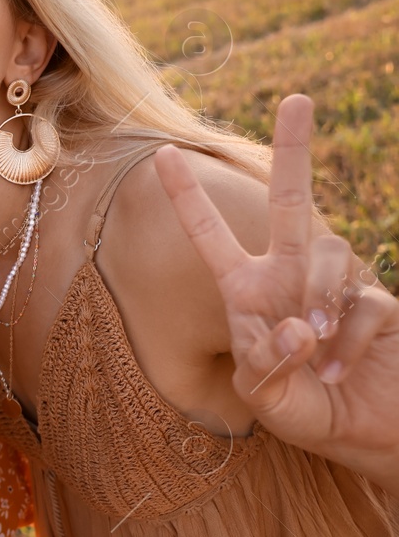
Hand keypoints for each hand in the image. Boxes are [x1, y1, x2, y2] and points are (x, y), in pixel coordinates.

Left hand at [155, 95, 398, 482]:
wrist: (371, 437)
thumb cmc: (307, 416)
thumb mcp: (265, 398)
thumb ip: (267, 363)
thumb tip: (296, 323)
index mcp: (247, 291)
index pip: (210, 236)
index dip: (187, 198)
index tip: (159, 154)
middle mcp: (290, 276)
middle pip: (291, 200)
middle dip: (295, 150)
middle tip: (297, 99)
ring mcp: (338, 285)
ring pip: (328, 253)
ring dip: (318, 299)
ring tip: (312, 349)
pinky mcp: (381, 305)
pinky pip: (364, 303)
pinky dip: (345, 340)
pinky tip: (335, 370)